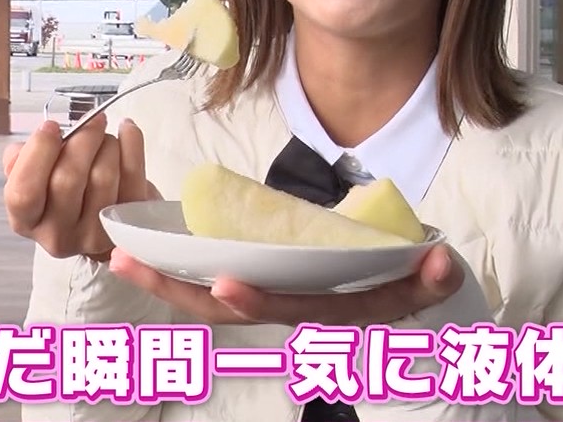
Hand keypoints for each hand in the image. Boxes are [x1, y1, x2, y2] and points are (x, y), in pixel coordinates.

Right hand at [2, 113, 156, 258]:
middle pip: (66, 180)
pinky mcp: (128, 224)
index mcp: (27, 221)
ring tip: (106, 136)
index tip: (51, 126)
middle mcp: (58, 234)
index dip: (38, 153)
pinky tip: (128, 131)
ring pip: (102, 177)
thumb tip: (34, 140)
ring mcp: (95, 234)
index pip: (23, 192)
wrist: (110, 220)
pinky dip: (132, 144)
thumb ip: (23, 159)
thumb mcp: (37, 178)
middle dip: (81, 140)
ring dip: (107, 144)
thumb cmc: (69, 193)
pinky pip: (132, 176)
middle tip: (92, 120)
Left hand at [106, 244, 463, 326]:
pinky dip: (181, 269)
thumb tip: (442, 262)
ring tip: (120, 253)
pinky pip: (216, 281)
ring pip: (212, 299)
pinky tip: (146, 249)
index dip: (257, 299)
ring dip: (166, 280)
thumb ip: (431, 278)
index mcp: (328, 312)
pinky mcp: (264, 282)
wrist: (404, 307)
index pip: (287, 309)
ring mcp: (274, 300)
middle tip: (125, 261)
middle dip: (176, 289)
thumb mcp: (425, 285)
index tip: (224, 283)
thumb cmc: (408, 287)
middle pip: (227, 311)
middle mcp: (292, 313)